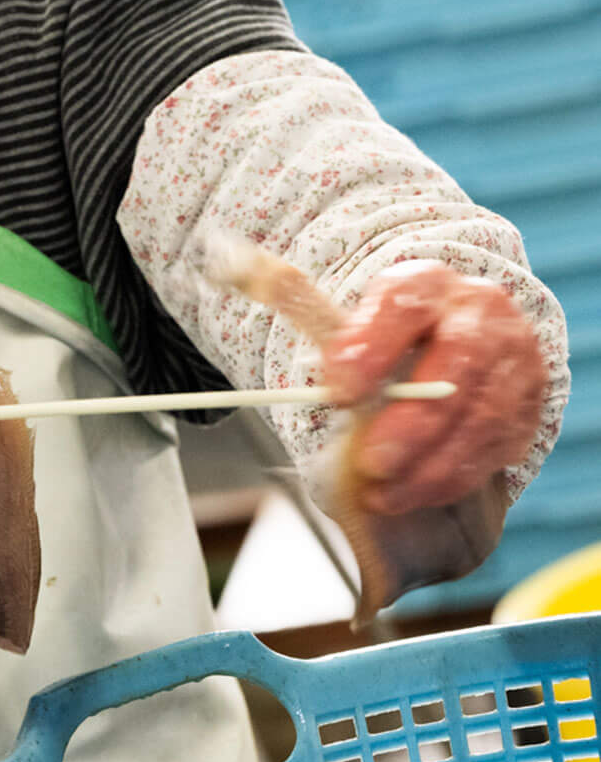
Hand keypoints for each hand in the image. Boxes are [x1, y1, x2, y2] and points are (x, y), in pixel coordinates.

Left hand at [321, 263, 547, 516]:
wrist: (454, 343)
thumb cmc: (390, 340)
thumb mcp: (350, 320)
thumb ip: (297, 301)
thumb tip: (232, 268)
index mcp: (424, 283)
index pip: (401, 306)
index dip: (371, 349)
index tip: (337, 393)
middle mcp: (478, 311)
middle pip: (458, 363)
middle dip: (412, 421)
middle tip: (371, 462)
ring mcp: (513, 357)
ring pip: (484, 413)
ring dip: (431, 463)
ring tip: (382, 493)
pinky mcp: (528, 402)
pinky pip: (498, 445)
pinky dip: (452, 477)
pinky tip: (414, 493)